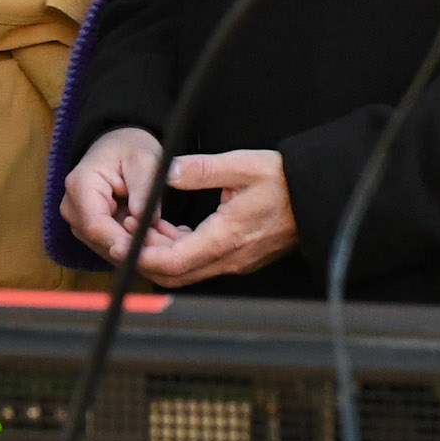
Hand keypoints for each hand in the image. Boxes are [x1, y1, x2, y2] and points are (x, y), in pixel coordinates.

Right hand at [60, 127, 181, 262]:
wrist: (121, 149)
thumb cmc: (131, 149)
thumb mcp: (145, 160)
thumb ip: (144, 190)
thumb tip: (145, 222)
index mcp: (80, 185)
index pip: (96, 225)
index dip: (121, 243)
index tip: (147, 253)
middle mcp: (72, 208)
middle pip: (101, 241)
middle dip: (133, 248)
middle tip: (167, 250)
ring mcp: (79, 222)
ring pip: (109, 248)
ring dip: (137, 249)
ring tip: (166, 240)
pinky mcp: (91, 232)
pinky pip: (114, 247)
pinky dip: (135, 246)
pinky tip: (156, 239)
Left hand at [135, 149, 298, 286]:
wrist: (317, 198)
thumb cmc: (284, 181)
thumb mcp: (241, 165)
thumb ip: (199, 170)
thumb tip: (166, 172)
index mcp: (226, 238)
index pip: (173, 262)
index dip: (142, 254)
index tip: (122, 238)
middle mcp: (229, 258)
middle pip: (174, 274)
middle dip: (145, 257)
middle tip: (126, 232)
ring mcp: (235, 262)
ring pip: (186, 271)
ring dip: (162, 254)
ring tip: (144, 226)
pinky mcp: (239, 259)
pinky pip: (201, 264)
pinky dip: (180, 251)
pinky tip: (172, 231)